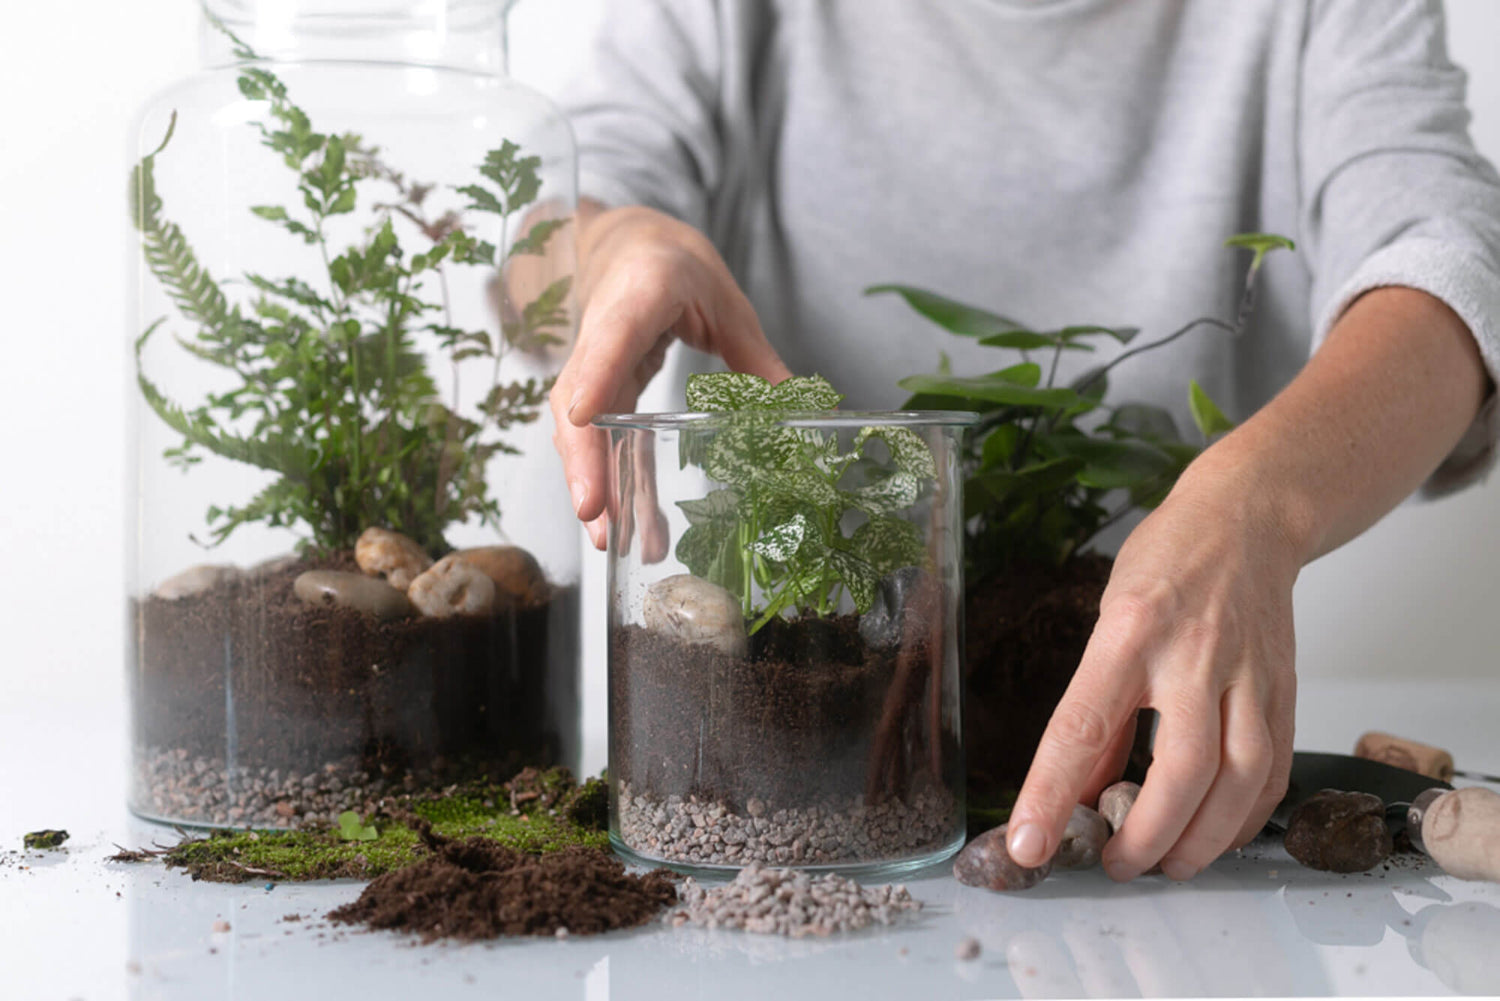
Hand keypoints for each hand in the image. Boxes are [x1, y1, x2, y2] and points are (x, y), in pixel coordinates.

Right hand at [550, 203, 791, 549]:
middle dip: (584, 460)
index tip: (580, 417)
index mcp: (640, 294)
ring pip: (580, 427)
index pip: (612, 334)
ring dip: (594, 482)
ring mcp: (592, 362)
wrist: (632, 247)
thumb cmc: (677, 267)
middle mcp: (602, 331)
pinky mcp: (596, 387)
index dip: (596, 374)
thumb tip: (805, 412)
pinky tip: (625, 522)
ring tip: (609, 539)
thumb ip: (758, 360)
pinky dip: (609, 477)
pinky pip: (597, 436)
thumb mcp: (728, 304)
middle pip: (579, 398)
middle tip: (594, 514)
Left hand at [1004, 460, 1300, 880]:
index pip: (1082, 727)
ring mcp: (1249, 674)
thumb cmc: (1164, 566)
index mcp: (1130, 633)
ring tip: (1168, 866)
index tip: (1027, 844)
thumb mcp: (1108, 620)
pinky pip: (1274, 770)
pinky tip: (1219, 836)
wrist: (1248, 521)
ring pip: (1240, 778)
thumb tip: (1084, 788)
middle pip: (1181, 768)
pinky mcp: (1285, 689)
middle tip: (1116, 866)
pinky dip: (1246, 817)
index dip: (1051, 794)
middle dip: (1147, 835)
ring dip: (1203, 839)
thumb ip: (1100, 704)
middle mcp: (1193, 655)